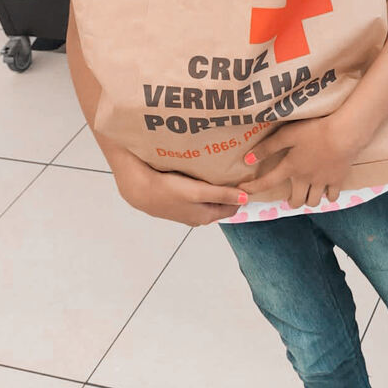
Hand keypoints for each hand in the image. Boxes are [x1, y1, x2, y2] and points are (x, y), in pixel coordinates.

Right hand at [111, 151, 244, 226]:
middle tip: (238, 171)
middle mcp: (198, 216)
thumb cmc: (169, 190)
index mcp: (205, 216)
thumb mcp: (198, 193)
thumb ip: (222, 195)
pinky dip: (203, 185)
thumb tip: (246, 198)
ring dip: (216, 187)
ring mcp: (187, 210)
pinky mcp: (177, 201)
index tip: (248, 178)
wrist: (139, 189)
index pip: (233, 207)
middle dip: (230, 190)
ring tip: (223, 170)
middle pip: (221, 202)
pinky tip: (203, 173)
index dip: (241, 194)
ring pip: (209, 198)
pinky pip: (197, 194)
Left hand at [238, 115, 363, 209]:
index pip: (267, 182)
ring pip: (314, 201)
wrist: (344, 134)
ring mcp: (323, 181)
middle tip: (291, 197)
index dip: (253, 188)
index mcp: (291, 167)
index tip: (244, 191)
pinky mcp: (338, 179)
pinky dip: (328, 196)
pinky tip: (326, 191)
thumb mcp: (288, 134)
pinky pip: (332, 196)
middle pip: (297, 201)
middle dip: (292, 201)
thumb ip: (268, 147)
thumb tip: (247, 160)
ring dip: (309, 199)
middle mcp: (305, 179)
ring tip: (308, 193)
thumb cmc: (315, 131)